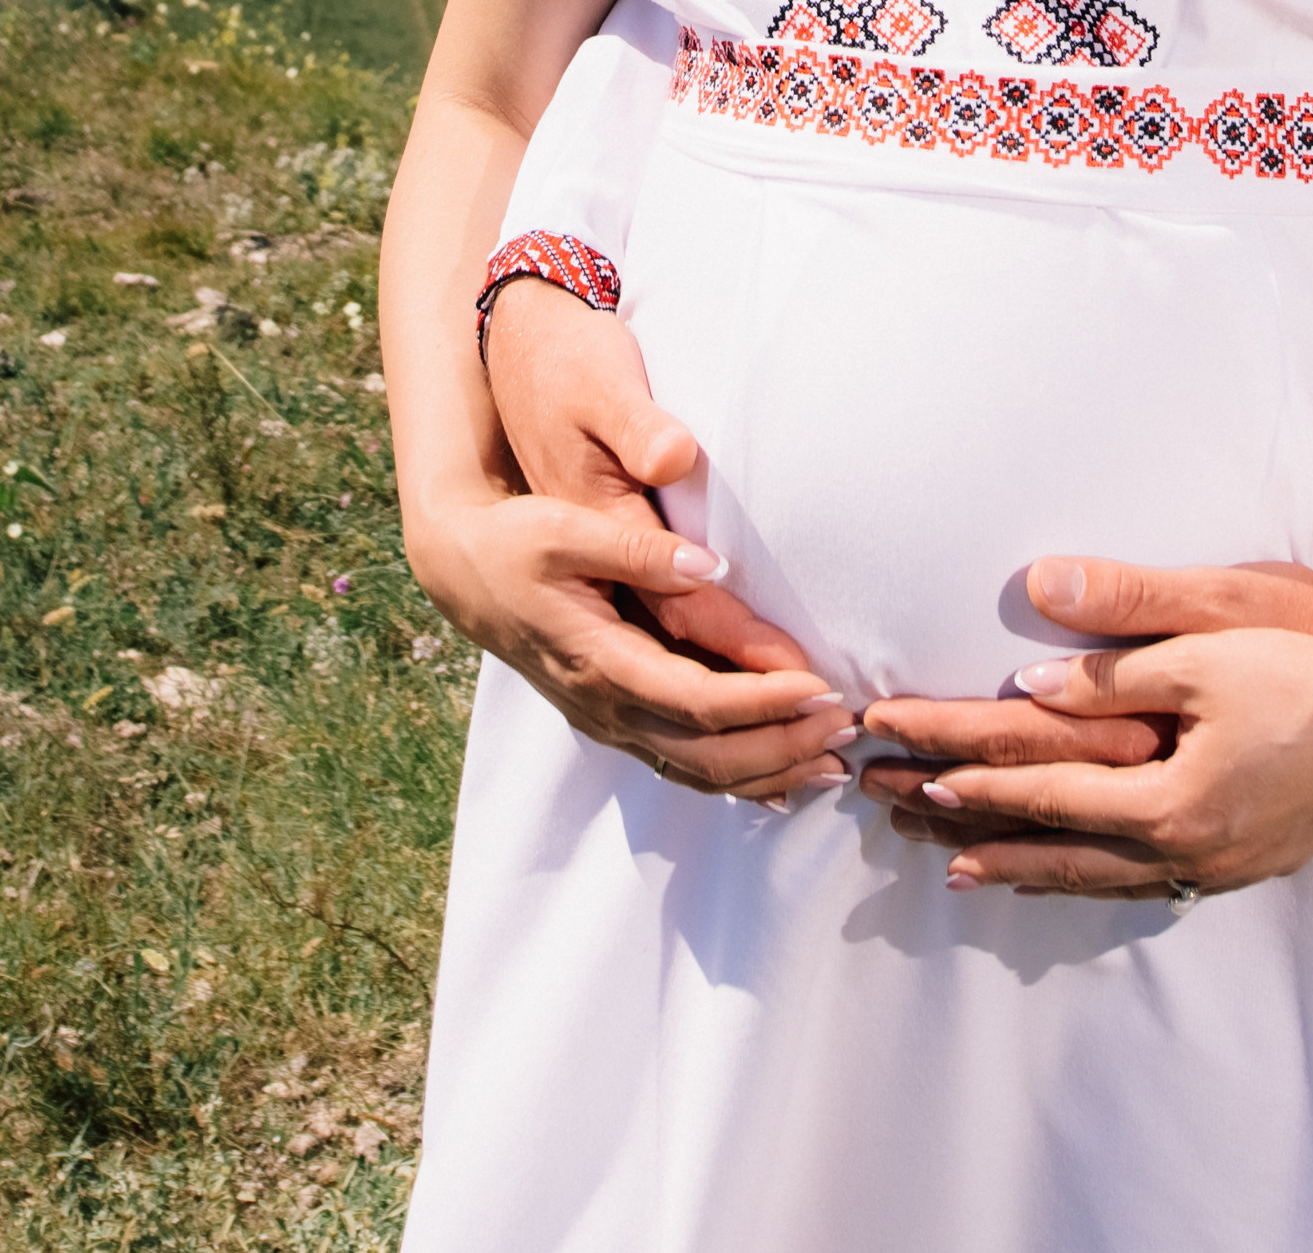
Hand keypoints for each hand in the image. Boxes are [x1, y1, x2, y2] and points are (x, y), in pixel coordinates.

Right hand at [469, 284, 844, 796]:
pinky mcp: (614, 718)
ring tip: (833, 762)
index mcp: (598, 661)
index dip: (762, 701)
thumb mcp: (567, 529)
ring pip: (696, 773)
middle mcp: (605, 706)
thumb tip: (707, 566)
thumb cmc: (517, 542)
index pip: (695, 701)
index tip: (821, 686)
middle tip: (848, 727)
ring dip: (767, 772)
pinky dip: (735, 781)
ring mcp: (608, 720)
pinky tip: (781, 782)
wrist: (464, 571)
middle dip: (782, 746)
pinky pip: (680, 767)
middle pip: (706, 754)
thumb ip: (637, 550)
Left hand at [888, 616, 1312, 902]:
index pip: (1047, 791)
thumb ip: (1114, 663)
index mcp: (1169, 800)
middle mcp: (1187, 849)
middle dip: (978, 835)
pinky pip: (1149, 883)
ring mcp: (1221, 864)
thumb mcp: (1207, 645)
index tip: (916, 770)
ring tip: (966, 872)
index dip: (976, 781)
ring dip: (1029, 870)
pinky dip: (1095, 878)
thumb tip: (1028, 675)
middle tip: (909, 829)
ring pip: (1101, 881)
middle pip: (1059, 851)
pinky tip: (1082, 873)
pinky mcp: (1249, 860)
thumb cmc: (1308, 665)